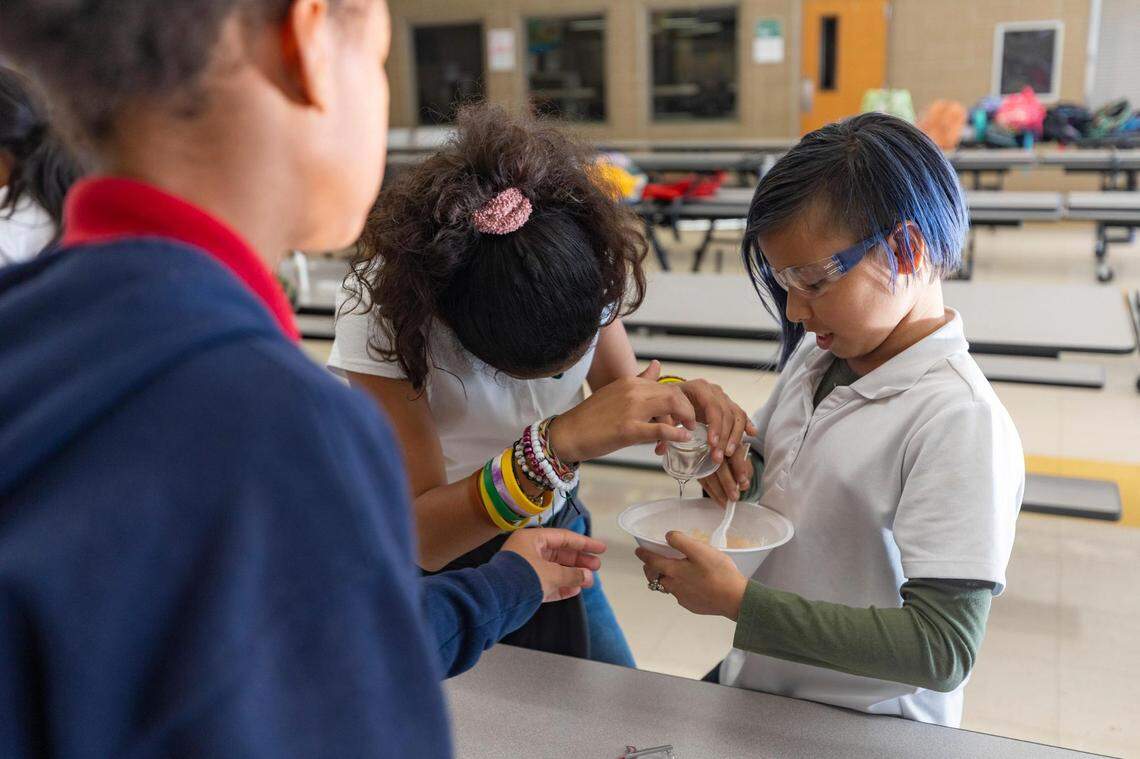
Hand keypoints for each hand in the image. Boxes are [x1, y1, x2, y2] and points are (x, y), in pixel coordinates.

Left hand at [502, 528, 605, 602]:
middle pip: (559, 553)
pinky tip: (575, 590)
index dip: (584, 543)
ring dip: (572, 575)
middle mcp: (528, 551)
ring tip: (590, 581)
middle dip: (579, 561)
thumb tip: (589, 576)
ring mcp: (526, 569)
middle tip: (597, 566)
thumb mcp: (551, 574)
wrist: (496, 600)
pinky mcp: (525, 586)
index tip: (601, 549)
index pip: (563, 537)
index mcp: (531, 539)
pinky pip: (547, 583)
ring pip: (554, 569)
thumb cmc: (523, 578)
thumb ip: (572, 574)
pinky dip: (561, 586)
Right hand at [548, 360, 696, 462]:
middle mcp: (632, 391)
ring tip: (687, 430)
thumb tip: (657, 365)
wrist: (568, 433)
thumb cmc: (591, 417)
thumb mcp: (617, 392)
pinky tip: (682, 439)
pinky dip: (675, 434)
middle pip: (674, 393)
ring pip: (671, 406)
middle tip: (691, 423)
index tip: (683, 414)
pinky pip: (659, 429)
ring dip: (685, 419)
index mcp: (630, 382)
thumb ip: (640, 380)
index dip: (680, 400)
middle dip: (688, 409)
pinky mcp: (627, 430)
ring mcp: (630, 409)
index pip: (666, 386)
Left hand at [635, 531, 747, 619]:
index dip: (644, 555)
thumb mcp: (700, 550)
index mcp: (674, 571)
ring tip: (671, 572)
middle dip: (650, 569)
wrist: (735, 599)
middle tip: (651, 563)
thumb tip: (667, 536)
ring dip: (665, 579)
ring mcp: (683, 598)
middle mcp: (674, 586)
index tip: (638, 551)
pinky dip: (679, 588)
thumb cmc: (719, 572)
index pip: (652, 562)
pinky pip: (680, 595)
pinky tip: (690, 585)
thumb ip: (681, 541)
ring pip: (667, 587)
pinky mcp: (693, 606)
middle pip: (655, 577)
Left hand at [654, 379, 755, 467]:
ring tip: (729, 454)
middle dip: (724, 437)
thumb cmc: (666, 404)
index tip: (712, 443)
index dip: (714, 425)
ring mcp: (722, 398)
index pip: (712, 406)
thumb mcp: (662, 413)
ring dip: (734, 437)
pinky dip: (747, 424)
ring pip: (735, 416)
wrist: (670, 396)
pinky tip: (752, 434)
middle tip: (718, 456)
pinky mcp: (727, 406)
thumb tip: (663, 447)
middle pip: (726, 413)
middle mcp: (714, 391)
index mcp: (698, 388)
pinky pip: (740, 415)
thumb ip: (663, 428)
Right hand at [699, 442, 753, 505]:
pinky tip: (720, 500)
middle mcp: (714, 447)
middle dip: (728, 483)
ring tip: (727, 502)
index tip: (743, 481)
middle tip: (734, 497)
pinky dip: (712, 492)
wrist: (716, 447)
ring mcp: (702, 457)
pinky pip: (704, 482)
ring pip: (709, 475)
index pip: (735, 453)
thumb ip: (745, 469)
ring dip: (719, 491)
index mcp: (729, 440)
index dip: (739, 467)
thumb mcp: (743, 458)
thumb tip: (743, 485)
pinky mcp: (696, 466)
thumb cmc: (733, 454)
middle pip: (720, 465)